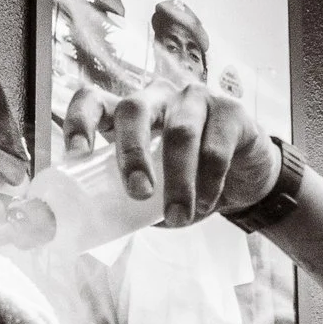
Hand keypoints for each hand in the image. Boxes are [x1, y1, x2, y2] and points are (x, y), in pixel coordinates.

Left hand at [56, 75, 279, 225]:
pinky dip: (209, 182)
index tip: (76, 154)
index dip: (80, 121)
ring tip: (179, 215)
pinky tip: (206, 204)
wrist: (245, 178)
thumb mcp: (154, 189)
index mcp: (129, 113)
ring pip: (180, 132)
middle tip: (138, 193)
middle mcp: (158, 96)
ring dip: (178, 180)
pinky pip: (216, 147)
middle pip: (134, 109)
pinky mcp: (230, 110)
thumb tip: (98, 226)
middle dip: (131, 153)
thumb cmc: (188, 181)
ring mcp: (194, 98)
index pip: (94, 100)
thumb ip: (130, 198)